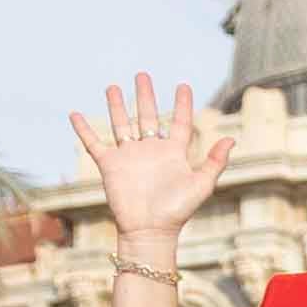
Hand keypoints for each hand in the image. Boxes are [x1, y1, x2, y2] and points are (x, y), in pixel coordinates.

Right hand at [75, 77, 236, 257]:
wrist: (150, 231)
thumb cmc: (178, 211)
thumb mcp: (201, 184)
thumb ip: (215, 162)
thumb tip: (231, 139)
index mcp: (173, 153)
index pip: (179, 122)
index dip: (182, 104)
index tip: (183, 86)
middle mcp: (150, 151)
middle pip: (147, 116)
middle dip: (145, 95)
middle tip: (142, 75)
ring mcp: (129, 157)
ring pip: (121, 124)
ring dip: (116, 106)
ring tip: (113, 87)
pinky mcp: (110, 165)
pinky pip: (94, 143)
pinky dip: (83, 130)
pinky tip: (74, 114)